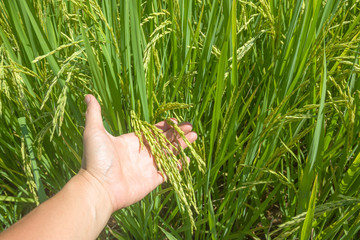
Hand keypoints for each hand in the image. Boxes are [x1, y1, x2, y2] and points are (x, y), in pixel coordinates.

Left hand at [80, 94, 197, 211]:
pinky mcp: (151, 181)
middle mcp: (142, 153)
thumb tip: (88, 96)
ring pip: (169, 154)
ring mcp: (147, 167)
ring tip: (194, 137)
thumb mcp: (94, 132)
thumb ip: (94, 114)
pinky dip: (176, 167)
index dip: (164, 126)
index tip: (175, 120)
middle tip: (191, 127)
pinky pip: (167, 172)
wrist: (98, 187)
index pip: (152, 131)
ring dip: (181, 146)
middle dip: (177, 134)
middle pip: (164, 141)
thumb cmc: (96, 159)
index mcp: (132, 141)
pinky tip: (186, 160)